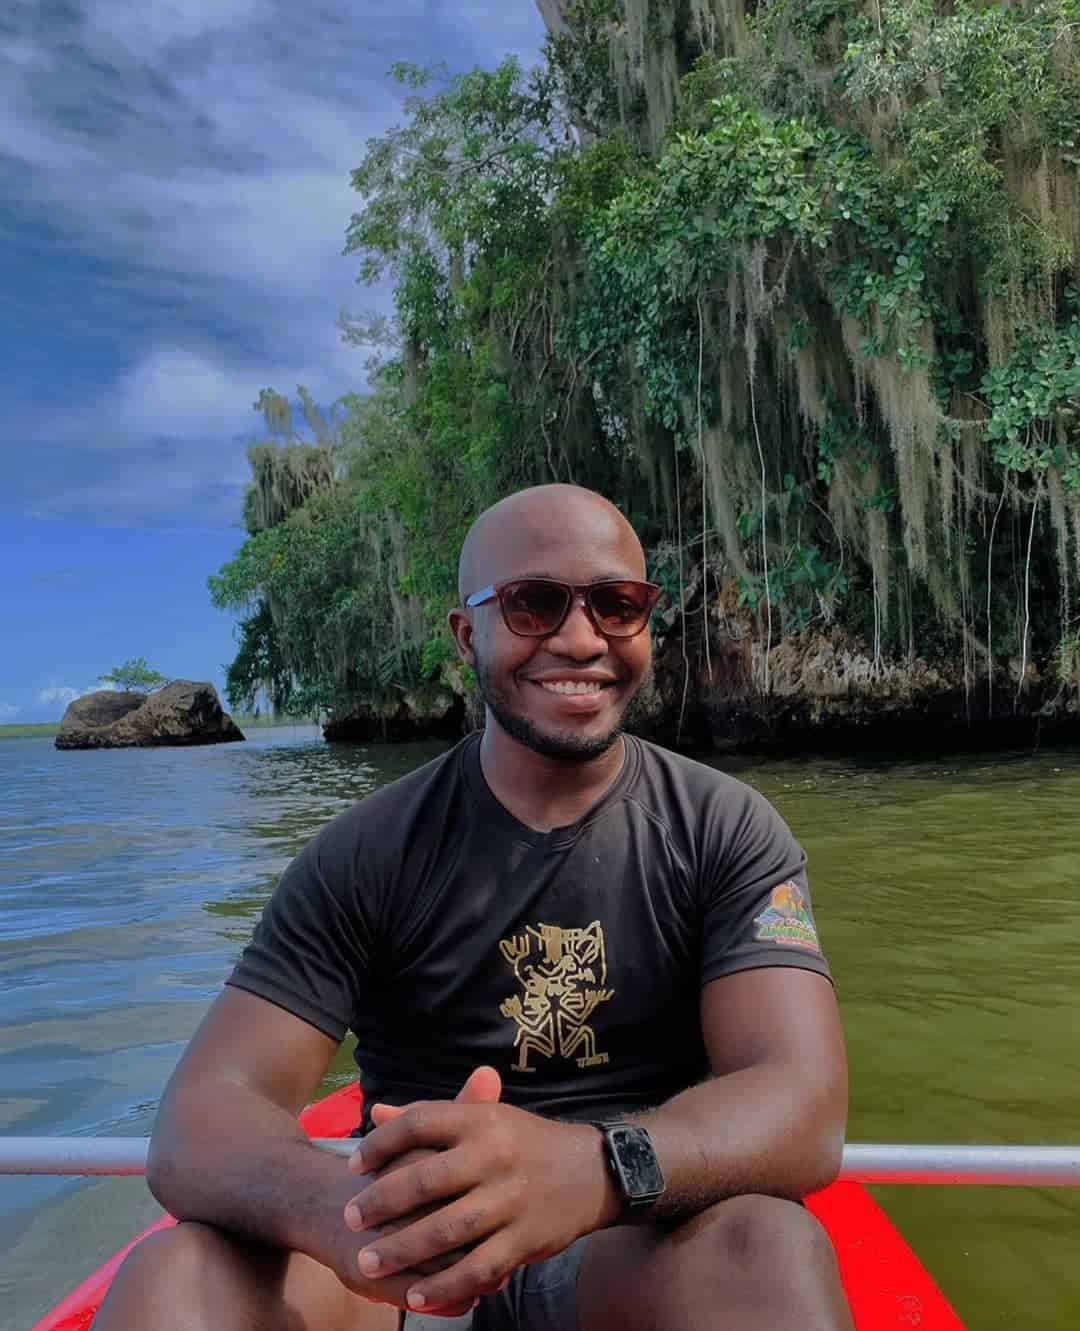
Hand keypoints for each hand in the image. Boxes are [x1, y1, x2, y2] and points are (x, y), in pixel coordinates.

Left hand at [333, 1067, 501, 1315]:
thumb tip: (378, 1113)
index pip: (420, 1122)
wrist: (591, 1170)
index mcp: (481, 1120)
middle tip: (349, 1218)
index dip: (381, 1143)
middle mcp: (494, 1155)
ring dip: (404, 1250)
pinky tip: (416, 1297)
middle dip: (382, 1202)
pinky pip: (479, 1268)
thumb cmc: (524, 1142)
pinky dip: (445, 1286)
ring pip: (448, 1230)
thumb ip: (432, 1116)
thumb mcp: (484, 1118)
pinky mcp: (525, 1239)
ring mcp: (511, 1199)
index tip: (353, 1166)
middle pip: (427, 1180)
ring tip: (368, 1262)